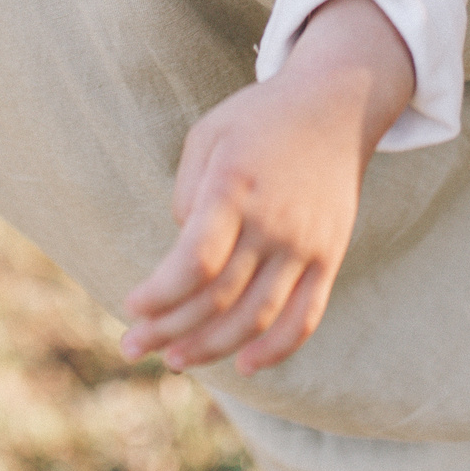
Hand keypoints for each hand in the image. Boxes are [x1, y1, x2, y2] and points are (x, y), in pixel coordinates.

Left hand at [120, 0, 415, 374]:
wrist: (338, 105)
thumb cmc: (259, 118)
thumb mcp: (209, 134)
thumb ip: (186, 193)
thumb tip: (181, 255)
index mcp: (235, 187)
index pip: (195, 262)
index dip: (160, 295)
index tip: (132, 305)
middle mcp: (274, 221)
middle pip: (219, 297)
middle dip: (168, 330)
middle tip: (133, 346)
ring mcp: (306, 243)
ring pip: (257, 317)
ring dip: (212, 348)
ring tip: (175, 359)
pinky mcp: (330, 256)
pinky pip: (306, 317)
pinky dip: (276, 349)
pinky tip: (244, 365)